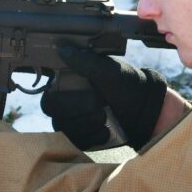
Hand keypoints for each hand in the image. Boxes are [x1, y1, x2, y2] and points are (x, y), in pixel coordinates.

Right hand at [42, 45, 166, 149]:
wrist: (143, 110)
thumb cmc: (126, 85)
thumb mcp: (109, 71)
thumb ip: (86, 62)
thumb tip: (63, 48)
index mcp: (68, 81)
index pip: (49, 94)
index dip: (67, 98)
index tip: (92, 97)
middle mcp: (64, 100)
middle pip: (53, 111)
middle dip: (80, 109)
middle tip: (101, 105)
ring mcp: (70, 120)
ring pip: (64, 128)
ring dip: (88, 123)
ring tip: (106, 117)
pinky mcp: (79, 137)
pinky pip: (76, 142)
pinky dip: (93, 137)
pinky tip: (106, 130)